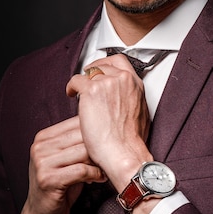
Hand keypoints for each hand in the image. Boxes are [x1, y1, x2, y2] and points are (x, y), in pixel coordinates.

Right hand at [9, 116, 104, 213]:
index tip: (112, 142)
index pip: (77, 123)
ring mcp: (42, 163)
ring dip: (100, 161)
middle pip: (81, 136)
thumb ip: (78, 144)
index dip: (98, 132)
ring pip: (83, 152)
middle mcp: (39, 147)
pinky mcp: (48, 180)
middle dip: (101, 147)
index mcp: (43, 137)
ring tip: (106, 168)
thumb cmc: (59, 186)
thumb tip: (109, 129)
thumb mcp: (65, 161)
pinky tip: (100, 179)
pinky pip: (81, 170)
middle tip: (114, 156)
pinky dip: (95, 174)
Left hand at [66, 54, 152, 191]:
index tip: (99, 69)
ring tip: (77, 91)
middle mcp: (123, 79)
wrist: (124, 152)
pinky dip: (71, 87)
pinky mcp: (92, 90)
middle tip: (86, 79)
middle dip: (93, 71)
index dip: (106, 63)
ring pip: (89, 72)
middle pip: (102, 64)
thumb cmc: (132, 141)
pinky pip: (76, 80)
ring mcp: (107, 83)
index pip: (119, 61)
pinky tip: (71, 94)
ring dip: (82, 81)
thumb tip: (124, 100)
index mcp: (135, 84)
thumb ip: (132, 100)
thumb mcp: (141, 114)